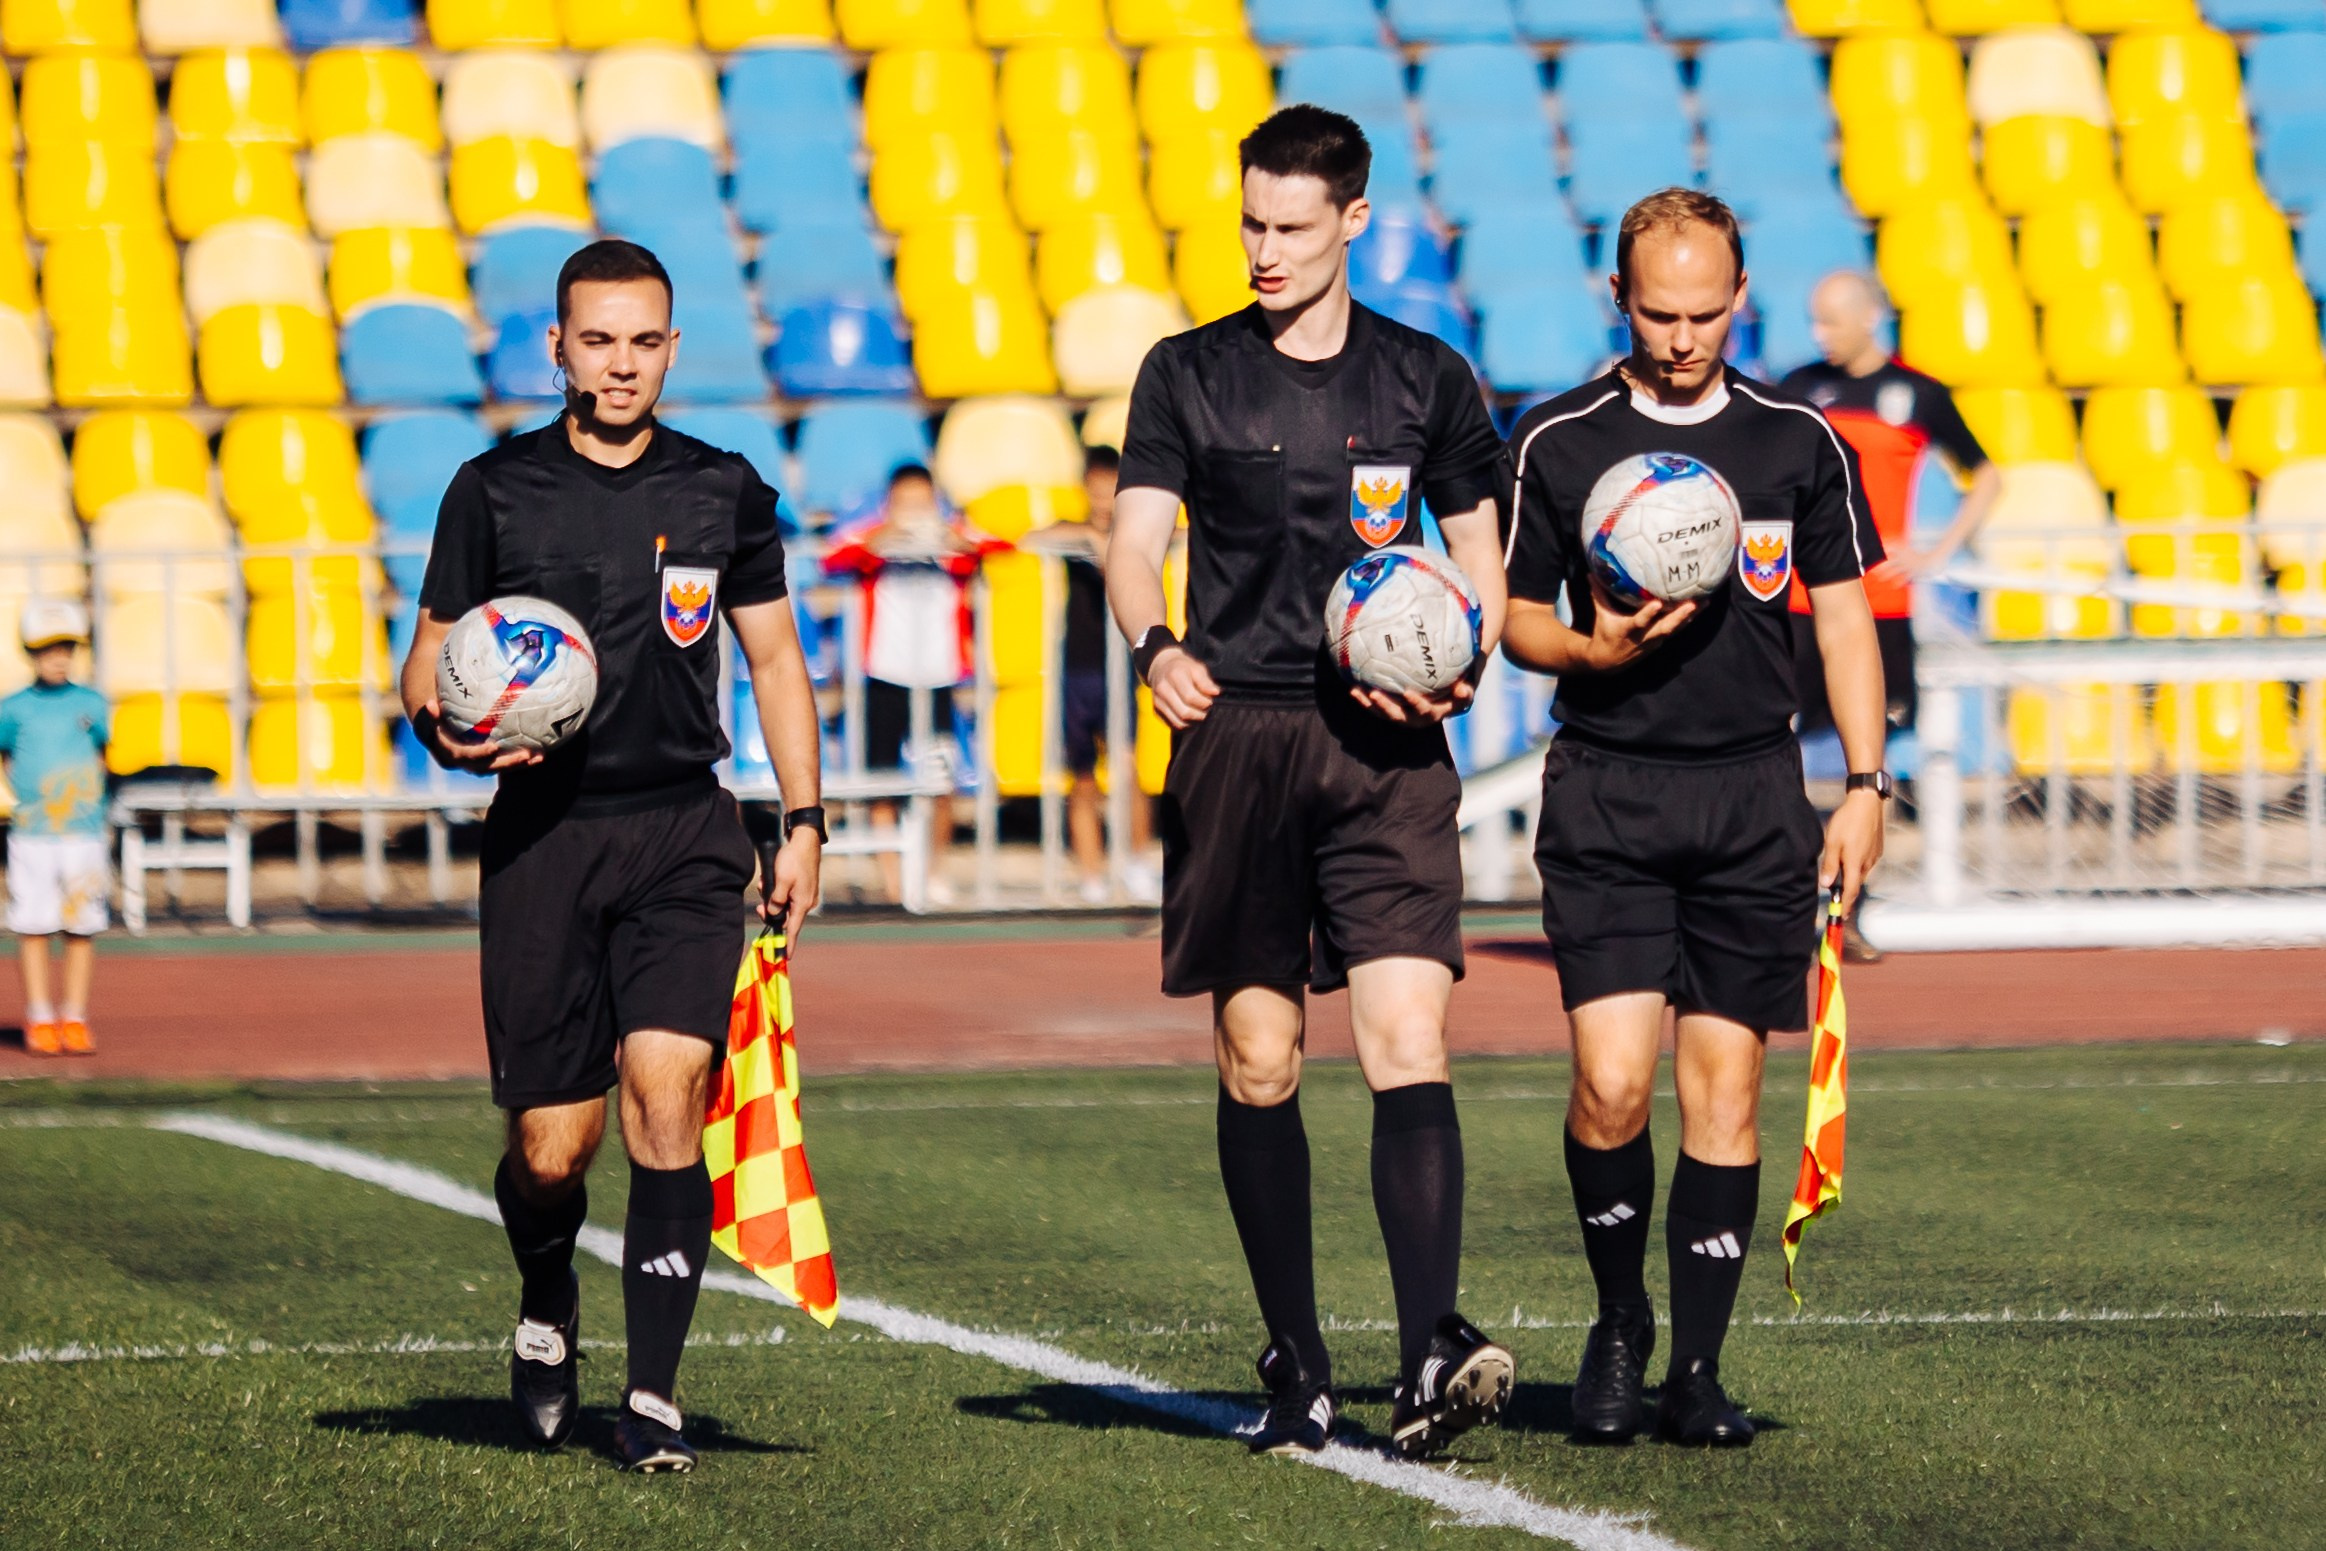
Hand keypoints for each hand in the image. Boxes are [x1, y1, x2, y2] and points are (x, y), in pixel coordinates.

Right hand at [416, 700, 541, 772]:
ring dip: (519, 764)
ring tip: (539, 756)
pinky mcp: (488, 760)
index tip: (494, 747)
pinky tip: (541, 752)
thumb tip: (429, 704)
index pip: (464, 757)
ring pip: (498, 767)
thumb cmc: (433, 712)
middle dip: (506, 763)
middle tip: (525, 754)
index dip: (478, 754)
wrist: (435, 724)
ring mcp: (476, 763)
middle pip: (486, 767)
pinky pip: (505, 761)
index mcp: (447, 752)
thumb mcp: (428, 712)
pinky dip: (522, 759)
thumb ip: (430, 712)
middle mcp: (463, 762)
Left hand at [761, 828, 822, 941]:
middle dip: (771, 912)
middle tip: (759, 906)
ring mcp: (805, 895)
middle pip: (786, 917)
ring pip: (785, 905)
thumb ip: (776, 900)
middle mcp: (806, 902)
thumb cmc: (794, 860)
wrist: (805, 841)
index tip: (785, 957)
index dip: (788, 944)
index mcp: (802, 904)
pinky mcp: (803, 887)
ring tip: (765, 885)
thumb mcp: (781, 881)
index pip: (793, 929)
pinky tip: (771, 880)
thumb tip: (772, 913)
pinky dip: (778, 892)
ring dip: (772, 899)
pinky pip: (787, 896)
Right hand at [1146, 646, 1219, 728]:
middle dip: (1200, 715)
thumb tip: (1215, 692)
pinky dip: (1185, 724)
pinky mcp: (1156, 710)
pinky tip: (1191, 717)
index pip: (1191, 697)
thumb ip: (1206, 681)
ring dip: (1193, 722)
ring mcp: (1158, 701)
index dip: (1204, 703)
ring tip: (1200, 714)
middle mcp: (1163, 689)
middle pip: (1184, 712)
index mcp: (1174, 675)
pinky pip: (1173, 724)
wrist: (1161, 668)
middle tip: (1207, 711)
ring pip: (1179, 722)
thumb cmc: (1182, 668)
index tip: (1210, 702)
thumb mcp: (1197, 668)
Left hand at [1348, 676, 1473, 724]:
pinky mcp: (1391, 712)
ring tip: (1356, 691)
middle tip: (1374, 693)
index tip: (1408, 693)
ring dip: (1368, 704)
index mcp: (1432, 715)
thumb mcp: (1463, 693)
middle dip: (1385, 706)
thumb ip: (1464, 692)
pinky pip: (1375, 707)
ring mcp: (1401, 716)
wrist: (1444, 700)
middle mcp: (1414, 719)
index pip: (1424, 711)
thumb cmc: (1455, 693)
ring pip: (1382, 713)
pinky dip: (1364, 700)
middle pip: (1397, 716)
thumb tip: (1462, 688)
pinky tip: (1353, 687)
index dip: (1416, 704)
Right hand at [1579, 578, 1697, 672]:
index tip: (1656, 604)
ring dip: (1690, 617)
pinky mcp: (1660, 642)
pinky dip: (1687, 620)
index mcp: (1627, 629)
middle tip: (1693, 604)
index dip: (1648, 614)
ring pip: (1674, 629)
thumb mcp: (1601, 614)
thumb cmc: (1605, 633)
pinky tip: (1700, 608)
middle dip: (1679, 616)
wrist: (1608, 662)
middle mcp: (1643, 637)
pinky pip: (1676, 630)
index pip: (1638, 622)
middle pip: (1664, 627)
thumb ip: (1599, 594)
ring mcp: (1653, 641)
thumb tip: (1592, 573)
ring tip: (1705, 603)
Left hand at [1818, 787, 1886, 916]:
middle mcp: (1867, 862)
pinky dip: (1857, 866)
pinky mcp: (1877, 849)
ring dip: (1851, 878)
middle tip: (1837, 901)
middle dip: (1847, 893)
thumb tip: (1826, 884)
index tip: (1841, 916)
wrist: (1867, 803)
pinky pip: (1866, 863)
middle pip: (1856, 883)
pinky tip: (1850, 858)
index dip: (1845, 905)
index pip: (1850, 891)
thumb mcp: (1832, 842)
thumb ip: (1830, 864)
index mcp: (1855, 863)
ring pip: (1861, 873)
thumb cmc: (1847, 820)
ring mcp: (1874, 856)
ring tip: (1841, 876)